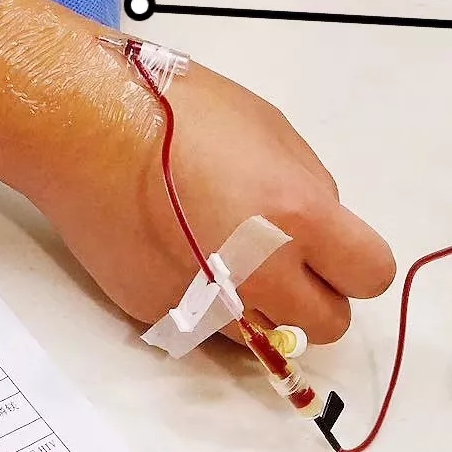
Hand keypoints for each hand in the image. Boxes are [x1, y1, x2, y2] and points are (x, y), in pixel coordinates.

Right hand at [29, 59, 395, 345]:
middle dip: (317, 296)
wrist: (82, 129)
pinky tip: (181, 255)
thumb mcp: (271, 130)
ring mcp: (211, 304)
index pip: (369, 276)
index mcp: (298, 218)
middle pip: (328, 325)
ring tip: (228, 257)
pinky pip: (210, 328)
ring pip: (270, 338)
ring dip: (265, 309)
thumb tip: (325, 230)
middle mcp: (262, 275)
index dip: (356, 263)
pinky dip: (210, 304)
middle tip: (289, 261)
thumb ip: (311, 188)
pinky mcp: (165, 318)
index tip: (338, 253)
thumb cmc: (176, 113)